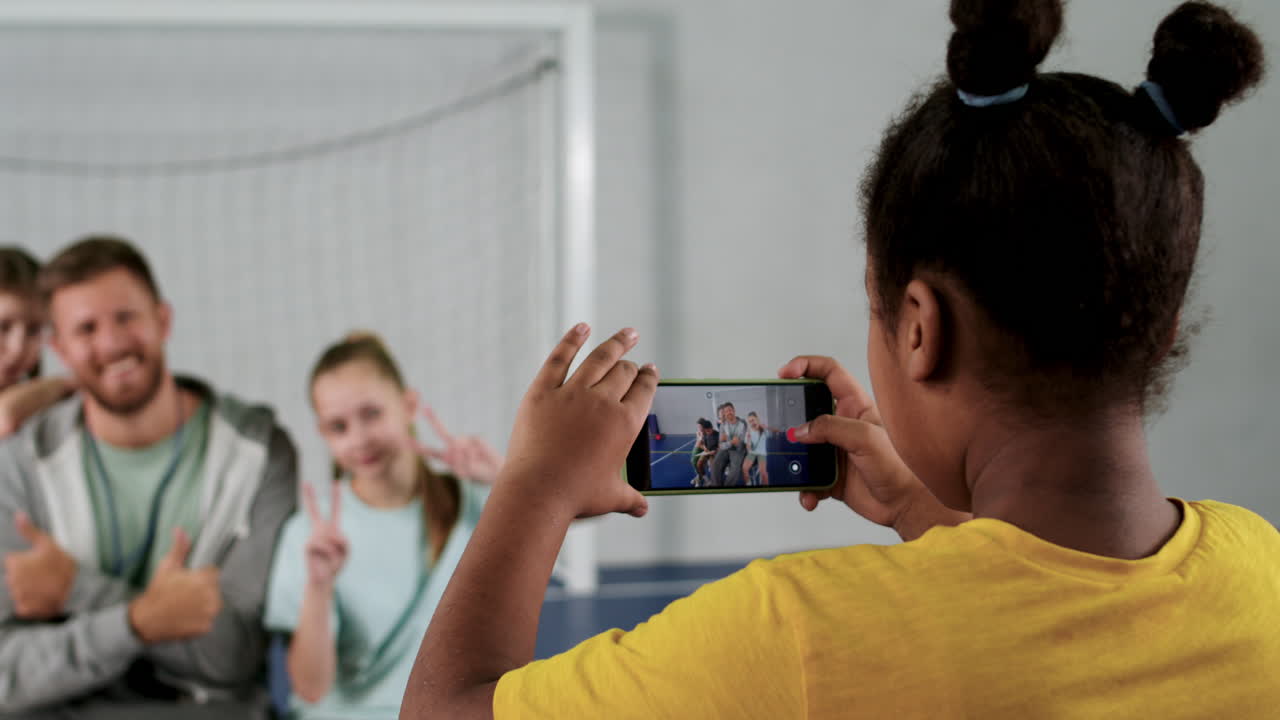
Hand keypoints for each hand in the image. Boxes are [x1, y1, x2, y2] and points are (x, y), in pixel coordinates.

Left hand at [4, 512, 75, 618]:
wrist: (76, 589)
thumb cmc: (62, 564)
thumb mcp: (47, 543)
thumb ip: (29, 530)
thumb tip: (18, 514)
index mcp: (14, 564)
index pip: (13, 562)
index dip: (26, 561)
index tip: (39, 563)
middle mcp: (12, 580)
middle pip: (15, 577)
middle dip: (26, 576)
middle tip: (45, 575)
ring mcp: (18, 596)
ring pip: (19, 591)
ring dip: (29, 589)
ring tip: (46, 586)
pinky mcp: (25, 609)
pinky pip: (24, 605)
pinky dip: (32, 603)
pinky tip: (43, 597)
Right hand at [127, 528, 221, 643]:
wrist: (147, 620)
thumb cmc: (157, 592)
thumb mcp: (167, 567)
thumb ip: (179, 548)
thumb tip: (180, 530)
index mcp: (204, 579)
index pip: (213, 573)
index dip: (200, 576)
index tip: (189, 581)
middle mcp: (211, 596)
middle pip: (214, 588)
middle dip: (202, 589)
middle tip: (184, 594)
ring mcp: (209, 613)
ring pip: (213, 604)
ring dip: (203, 604)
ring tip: (184, 605)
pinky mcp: (206, 627)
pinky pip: (208, 620)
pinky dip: (199, 619)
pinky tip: (186, 617)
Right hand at [301, 482, 348, 589]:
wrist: (324, 580)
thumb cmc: (335, 564)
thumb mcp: (346, 550)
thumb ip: (343, 539)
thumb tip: (329, 535)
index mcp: (331, 529)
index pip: (335, 510)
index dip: (336, 497)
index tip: (336, 482)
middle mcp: (319, 530)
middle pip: (314, 511)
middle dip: (309, 496)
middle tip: (305, 481)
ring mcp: (312, 536)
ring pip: (330, 534)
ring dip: (337, 549)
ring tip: (332, 558)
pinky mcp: (307, 545)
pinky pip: (324, 544)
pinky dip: (330, 553)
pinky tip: (326, 560)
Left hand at [413, 406, 503, 485]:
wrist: (497, 473)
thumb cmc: (478, 474)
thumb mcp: (463, 472)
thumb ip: (455, 459)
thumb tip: (454, 443)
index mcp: (447, 458)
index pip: (429, 451)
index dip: (417, 446)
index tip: (405, 439)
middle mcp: (454, 447)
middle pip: (441, 431)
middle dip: (433, 420)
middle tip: (423, 407)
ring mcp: (465, 441)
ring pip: (455, 445)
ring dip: (461, 459)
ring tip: (471, 465)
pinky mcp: (475, 438)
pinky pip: (467, 445)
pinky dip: (469, 454)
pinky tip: (477, 457)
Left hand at [502, 325, 657, 518]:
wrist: (538, 492)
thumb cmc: (576, 496)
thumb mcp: (609, 497)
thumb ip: (629, 497)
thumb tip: (642, 508)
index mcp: (625, 423)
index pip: (644, 389)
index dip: (649, 377)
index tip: (650, 370)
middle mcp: (603, 402)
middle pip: (624, 371)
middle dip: (632, 364)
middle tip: (633, 359)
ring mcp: (572, 393)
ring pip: (599, 358)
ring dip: (616, 343)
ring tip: (626, 334)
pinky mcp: (542, 391)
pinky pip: (559, 358)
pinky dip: (572, 340)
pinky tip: (582, 327)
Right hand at [779, 356, 944, 531]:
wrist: (906, 505)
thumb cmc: (900, 466)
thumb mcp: (865, 437)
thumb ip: (829, 427)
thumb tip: (800, 431)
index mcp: (855, 405)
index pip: (828, 373)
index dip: (806, 365)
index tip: (784, 373)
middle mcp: (842, 425)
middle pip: (806, 409)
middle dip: (789, 415)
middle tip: (776, 421)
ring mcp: (834, 450)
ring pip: (802, 446)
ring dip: (794, 459)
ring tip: (792, 468)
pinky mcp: (830, 475)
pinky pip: (807, 478)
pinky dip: (804, 488)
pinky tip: (811, 496)